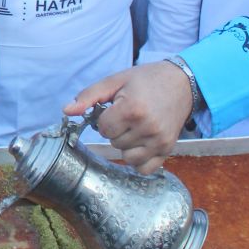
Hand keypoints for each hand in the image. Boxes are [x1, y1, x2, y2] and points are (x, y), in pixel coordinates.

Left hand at [66, 61, 192, 173]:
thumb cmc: (146, 80)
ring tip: (136, 128)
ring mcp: (159, 141)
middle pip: (114, 143)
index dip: (106, 119)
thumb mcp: (116, 81)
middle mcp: (147, 128)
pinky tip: (141, 144)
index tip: (117, 108)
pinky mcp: (168, 149)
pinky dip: (139, 160)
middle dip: (117, 130)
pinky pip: (145, 168)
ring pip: (127, 157)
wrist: (181, 82)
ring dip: (126, 145)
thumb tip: (66, 111)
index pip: (104, 129)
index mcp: (132, 109)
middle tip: (129, 115)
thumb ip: (89, 96)